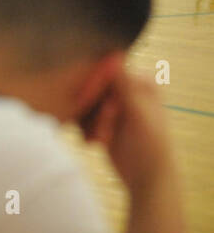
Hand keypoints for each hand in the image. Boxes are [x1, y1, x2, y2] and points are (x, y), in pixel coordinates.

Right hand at [81, 70, 176, 194]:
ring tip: (99, 140)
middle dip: (90, 109)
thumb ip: (125, 84)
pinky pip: (81, 115)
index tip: (81, 102)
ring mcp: (113, 104)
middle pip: (91, 87)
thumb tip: (115, 52)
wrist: (147, 180)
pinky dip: (82, 128)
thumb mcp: (139, 114)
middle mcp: (127, 89)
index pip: (105, 72)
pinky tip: (91, 142)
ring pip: (83, 102)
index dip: (91, 86)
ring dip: (86, 121)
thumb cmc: (150, 147)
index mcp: (140, 82)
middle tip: (100, 132)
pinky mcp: (102, 118)